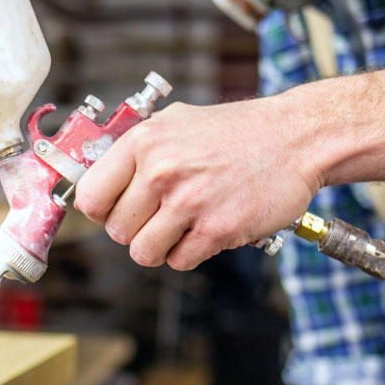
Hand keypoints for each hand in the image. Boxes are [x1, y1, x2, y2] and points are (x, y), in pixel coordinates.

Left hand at [75, 97, 319, 270]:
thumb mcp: (174, 123)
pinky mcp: (217, 229)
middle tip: (161, 215)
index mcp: (144, 142)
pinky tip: (207, 228)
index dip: (101, 210)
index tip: (115, 210)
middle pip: (116, 231)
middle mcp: (161, 171)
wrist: (294, 138)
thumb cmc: (235, 132)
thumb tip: (98, 183)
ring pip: (143, 252)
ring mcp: (189, 202)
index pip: (90, 197)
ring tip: (183, 225)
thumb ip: (135, 151)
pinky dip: (191, 252)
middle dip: (136, 229)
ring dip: (161, 246)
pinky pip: (179, 261)